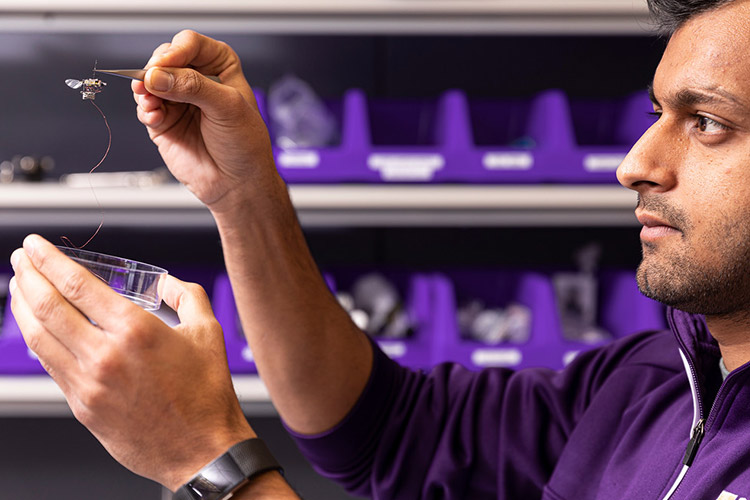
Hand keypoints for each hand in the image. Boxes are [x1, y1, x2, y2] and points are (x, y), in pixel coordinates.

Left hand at [9, 235, 253, 490]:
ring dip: (23, 307)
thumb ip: (187, 296)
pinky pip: (50, 366)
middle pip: (49, 307)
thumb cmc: (207, 394)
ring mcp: (90, 384)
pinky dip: (38, 341)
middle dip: (28, 277)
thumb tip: (167, 283)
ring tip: (19, 288)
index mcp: (137, 330)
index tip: (35, 247)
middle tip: (21, 260)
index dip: (49, 261)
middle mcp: (107, 355)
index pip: (77, 285)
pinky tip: (37, 329)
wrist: (202, 449)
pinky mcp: (83, 406)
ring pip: (40, 337)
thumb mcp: (209, 332)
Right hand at [132, 30, 278, 211]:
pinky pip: (145, 107)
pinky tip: (154, 116)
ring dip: (145, 89)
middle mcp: (197, 80)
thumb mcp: (228, 108)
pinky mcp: (164, 122)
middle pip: (165, 58)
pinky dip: (144, 109)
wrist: (238, 184)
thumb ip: (194, 87)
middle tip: (154, 83)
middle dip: (156, 69)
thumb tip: (159, 75)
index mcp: (219, 68)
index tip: (166, 64)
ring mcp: (178, 101)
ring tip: (150, 102)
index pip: (191, 44)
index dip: (176, 51)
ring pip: (150, 81)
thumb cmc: (245, 146)